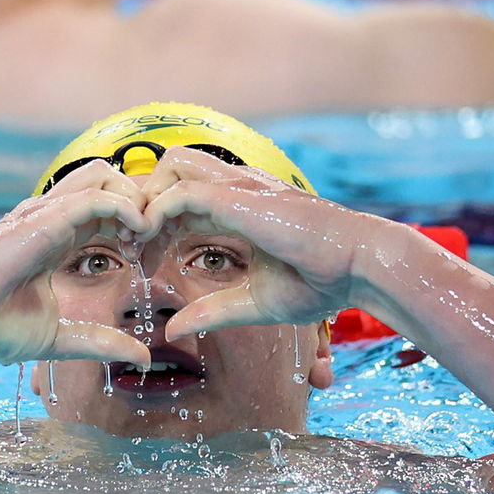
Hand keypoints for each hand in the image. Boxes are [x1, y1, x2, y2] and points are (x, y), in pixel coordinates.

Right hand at [0, 161, 153, 365]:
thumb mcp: (59, 339)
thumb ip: (99, 342)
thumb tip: (142, 359)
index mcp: (56, 238)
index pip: (107, 209)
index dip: (135, 225)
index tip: (150, 256)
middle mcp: (52, 218)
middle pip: (111, 181)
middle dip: (141, 204)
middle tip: (153, 243)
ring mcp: (46, 213)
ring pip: (104, 175)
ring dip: (135, 199)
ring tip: (144, 236)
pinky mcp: (43, 218)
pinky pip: (95, 196)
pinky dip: (124, 207)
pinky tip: (136, 233)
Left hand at [137, 147, 381, 338]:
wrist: (360, 267)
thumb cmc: (323, 282)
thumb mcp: (255, 302)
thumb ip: (214, 310)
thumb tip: (172, 328)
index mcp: (241, 206)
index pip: (182, 195)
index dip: (156, 224)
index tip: (146, 262)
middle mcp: (237, 187)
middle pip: (169, 167)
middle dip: (143, 201)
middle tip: (132, 246)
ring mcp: (238, 187)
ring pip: (170, 165)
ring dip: (146, 199)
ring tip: (139, 241)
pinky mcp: (239, 199)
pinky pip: (180, 191)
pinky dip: (155, 212)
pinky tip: (151, 242)